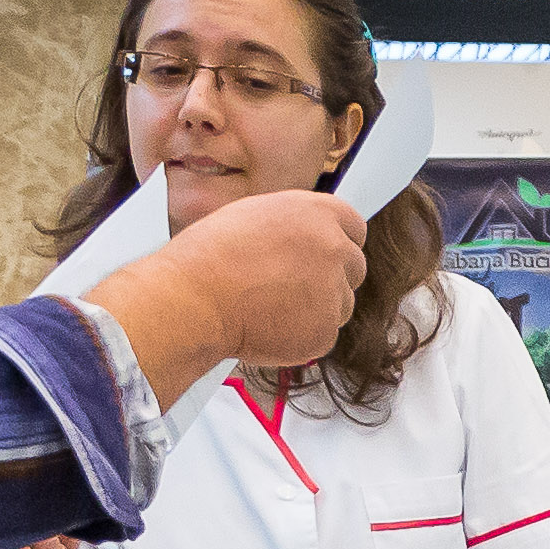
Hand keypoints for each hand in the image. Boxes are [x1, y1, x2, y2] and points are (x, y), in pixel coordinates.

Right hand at [99, 191, 372, 396]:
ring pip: (341, 303)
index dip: (340, 243)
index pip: (355, 227)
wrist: (194, 297)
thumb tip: (309, 239)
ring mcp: (334, 291)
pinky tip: (268, 326)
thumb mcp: (256, 216)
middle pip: (354, 267)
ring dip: (317, 308)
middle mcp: (334, 248)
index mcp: (317, 213)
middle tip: (295, 287)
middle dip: (332, 277)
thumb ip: (294, 226)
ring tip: (271, 306)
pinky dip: (302, 335)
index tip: (327, 256)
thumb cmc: (211, 256)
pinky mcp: (324, 330)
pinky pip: (323, 334)